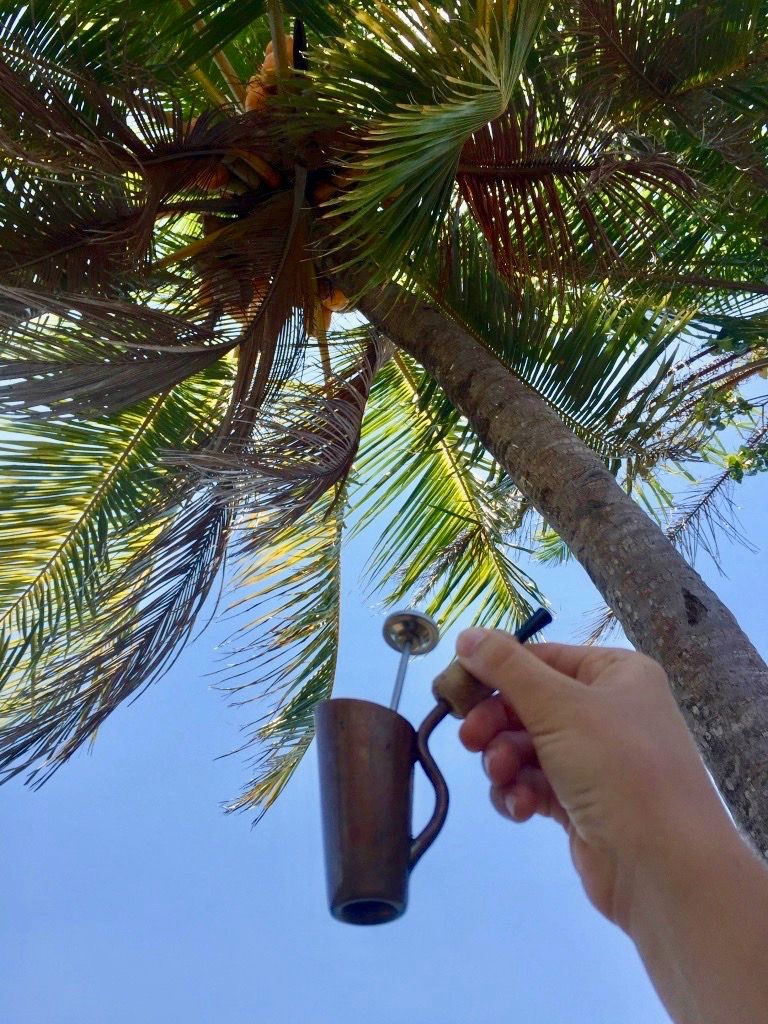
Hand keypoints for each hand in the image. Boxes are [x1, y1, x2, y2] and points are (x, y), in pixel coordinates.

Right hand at [456, 629, 731, 929]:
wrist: (666, 869)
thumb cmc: (618, 767)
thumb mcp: (559, 706)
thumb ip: (506, 668)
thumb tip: (465, 633)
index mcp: (616, 674)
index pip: (542, 658)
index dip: (496, 671)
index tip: (454, 689)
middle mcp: (610, 711)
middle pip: (529, 704)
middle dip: (496, 723)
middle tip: (470, 739)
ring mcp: (598, 760)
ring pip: (527, 747)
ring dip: (505, 761)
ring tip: (501, 777)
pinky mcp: (584, 804)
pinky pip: (536, 784)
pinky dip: (520, 793)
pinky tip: (519, 808)